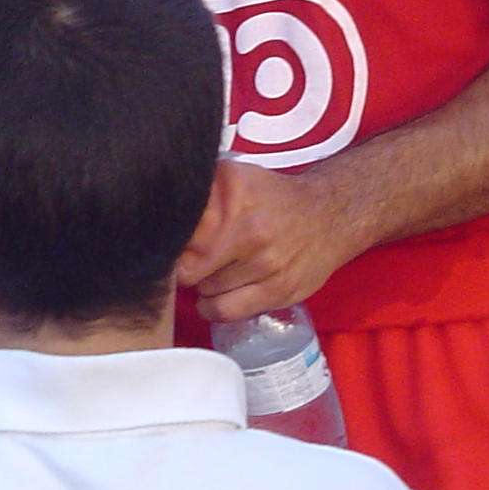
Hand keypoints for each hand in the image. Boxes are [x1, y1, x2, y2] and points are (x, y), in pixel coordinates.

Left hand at [174, 163, 363, 322]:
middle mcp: (252, 228)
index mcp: (236, 194)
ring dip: (203, 286)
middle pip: (190, 266)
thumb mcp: (237, 178)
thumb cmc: (274, 198)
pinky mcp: (279, 291)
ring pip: (206, 290)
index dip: (170, 241)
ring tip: (214, 273)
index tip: (170, 243)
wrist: (330, 216)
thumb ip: (201, 191)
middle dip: (185, 267)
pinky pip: (227, 310)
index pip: (183, 229)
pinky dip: (214, 307)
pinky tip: (217, 296)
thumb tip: (158, 209)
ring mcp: (268, 263)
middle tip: (192, 260)